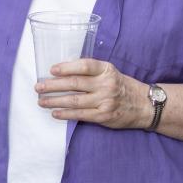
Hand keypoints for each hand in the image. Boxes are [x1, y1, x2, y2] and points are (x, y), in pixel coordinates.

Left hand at [36, 58, 150, 128]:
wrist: (143, 105)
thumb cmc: (122, 86)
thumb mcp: (109, 73)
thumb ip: (91, 72)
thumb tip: (63, 73)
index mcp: (106, 69)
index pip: (84, 66)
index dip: (66, 67)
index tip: (52, 70)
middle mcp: (106, 84)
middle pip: (75, 83)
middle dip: (53, 85)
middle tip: (39, 87)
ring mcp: (105, 101)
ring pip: (74, 100)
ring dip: (55, 101)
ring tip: (41, 101)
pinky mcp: (103, 116)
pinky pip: (80, 115)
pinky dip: (65, 114)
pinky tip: (55, 113)